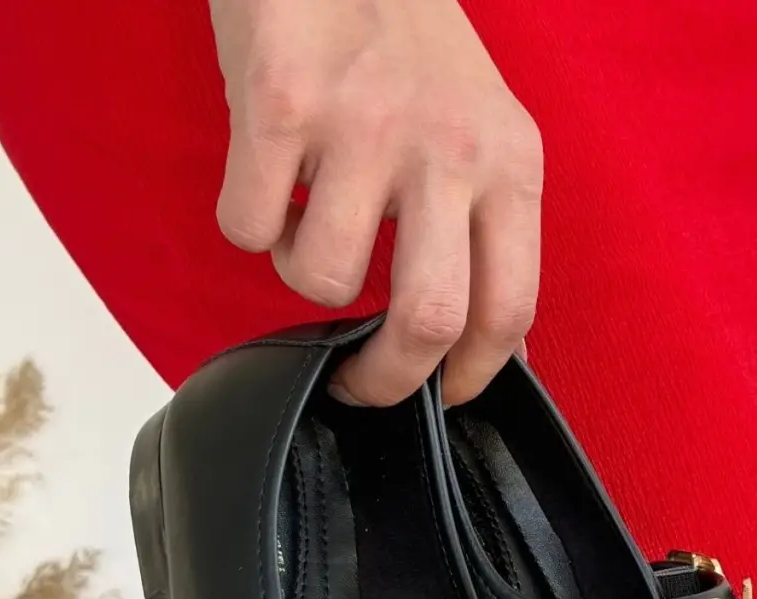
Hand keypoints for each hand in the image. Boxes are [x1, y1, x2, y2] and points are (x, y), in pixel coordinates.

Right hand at [209, 0, 542, 405]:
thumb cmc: (403, 42)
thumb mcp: (480, 131)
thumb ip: (485, 231)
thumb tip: (489, 349)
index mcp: (508, 161)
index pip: (509, 307)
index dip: (473, 377)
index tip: (442, 397)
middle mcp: (446, 144)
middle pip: (430, 318)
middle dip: (387, 379)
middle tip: (360, 383)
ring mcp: (363, 123)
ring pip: (321, 279)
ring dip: (299, 273)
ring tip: (305, 216)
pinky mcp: (280, 103)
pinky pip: (249, 229)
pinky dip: (247, 222)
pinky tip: (268, 174)